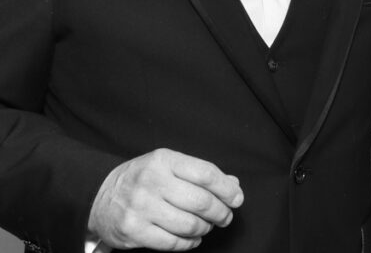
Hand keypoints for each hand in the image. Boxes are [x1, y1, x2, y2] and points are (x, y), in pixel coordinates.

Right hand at [88, 148, 243, 250]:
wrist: (99, 196)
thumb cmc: (143, 179)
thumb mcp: (169, 165)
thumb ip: (200, 174)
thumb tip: (233, 186)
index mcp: (164, 161)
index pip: (206, 174)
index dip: (227, 189)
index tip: (237, 199)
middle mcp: (152, 182)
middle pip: (201, 202)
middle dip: (220, 212)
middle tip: (225, 216)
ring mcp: (141, 208)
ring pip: (189, 225)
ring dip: (205, 228)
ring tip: (206, 226)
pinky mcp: (133, 231)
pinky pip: (172, 243)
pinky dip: (188, 243)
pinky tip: (192, 238)